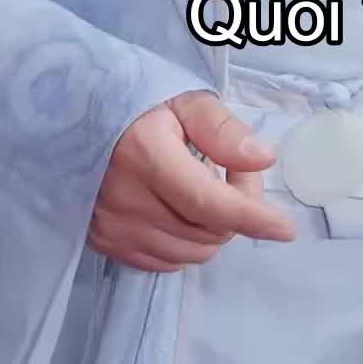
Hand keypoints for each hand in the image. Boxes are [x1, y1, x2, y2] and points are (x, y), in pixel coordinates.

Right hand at [88, 89, 296, 271]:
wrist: (76, 122)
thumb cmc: (137, 106)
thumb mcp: (183, 101)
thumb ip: (223, 130)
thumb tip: (263, 160)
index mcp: (146, 156)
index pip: (209, 204)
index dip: (252, 218)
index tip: (286, 228)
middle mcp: (126, 201)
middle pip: (208, 232)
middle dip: (235, 207)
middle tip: (229, 169)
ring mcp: (113, 228)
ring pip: (191, 253)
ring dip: (211, 227)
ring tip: (199, 187)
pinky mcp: (105, 244)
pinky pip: (166, 262)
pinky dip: (185, 242)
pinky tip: (177, 208)